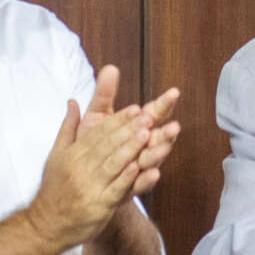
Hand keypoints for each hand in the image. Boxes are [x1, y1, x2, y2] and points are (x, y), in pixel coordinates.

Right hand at [28, 97, 147, 253]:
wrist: (46, 225)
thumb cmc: (54, 189)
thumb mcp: (56, 155)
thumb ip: (68, 128)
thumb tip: (72, 101)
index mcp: (72, 154)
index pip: (98, 133)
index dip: (118, 120)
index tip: (136, 109)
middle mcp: (80, 168)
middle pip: (107, 145)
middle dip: (128, 130)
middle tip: (148, 117)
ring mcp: (89, 187)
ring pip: (113, 164)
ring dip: (131, 149)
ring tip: (148, 135)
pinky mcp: (98, 206)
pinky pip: (115, 189)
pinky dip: (127, 178)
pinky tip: (140, 168)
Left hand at [78, 67, 184, 202]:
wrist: (81, 179)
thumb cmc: (92, 144)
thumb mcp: (96, 116)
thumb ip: (104, 94)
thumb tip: (110, 68)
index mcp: (136, 126)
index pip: (154, 112)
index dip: (164, 103)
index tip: (174, 92)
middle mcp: (142, 146)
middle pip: (158, 136)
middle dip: (166, 131)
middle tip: (174, 125)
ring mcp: (139, 166)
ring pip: (153, 159)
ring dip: (160, 153)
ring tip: (164, 147)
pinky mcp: (131, 186)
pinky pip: (142, 183)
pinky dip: (147, 178)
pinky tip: (153, 173)